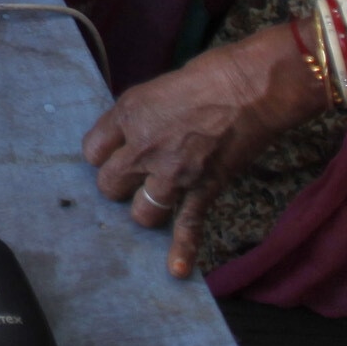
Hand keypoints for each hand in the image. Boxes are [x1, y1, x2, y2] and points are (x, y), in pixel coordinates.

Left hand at [82, 25, 326, 277]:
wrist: (255, 87)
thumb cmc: (210, 76)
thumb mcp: (158, 86)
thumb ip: (139, 117)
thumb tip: (131, 136)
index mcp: (128, 114)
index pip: (91, 150)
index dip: (104, 154)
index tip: (114, 153)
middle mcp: (143, 147)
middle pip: (109, 185)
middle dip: (120, 184)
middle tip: (135, 177)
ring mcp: (173, 172)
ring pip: (140, 212)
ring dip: (146, 209)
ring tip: (156, 200)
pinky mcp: (203, 188)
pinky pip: (187, 225)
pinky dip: (183, 249)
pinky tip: (177, 270)